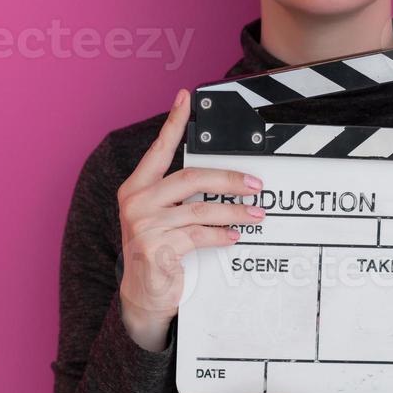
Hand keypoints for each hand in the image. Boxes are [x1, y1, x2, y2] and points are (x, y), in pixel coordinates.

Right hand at [116, 88, 265, 350]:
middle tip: (256, 184)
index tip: (186, 98)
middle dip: (227, 179)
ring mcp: (143, 225)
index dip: (174, 123)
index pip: (158, 149)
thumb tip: (222, 178)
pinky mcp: (154, 248)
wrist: (143, 293)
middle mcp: (136, 202)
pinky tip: (235, 237)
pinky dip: (221, 235)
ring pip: (199, 210)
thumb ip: (181, 195)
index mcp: (136, 187)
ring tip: (255, 214)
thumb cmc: (158, 248)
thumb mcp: (162, 216)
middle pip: (189, 178)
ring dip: (233, 212)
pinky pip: (198, 235)